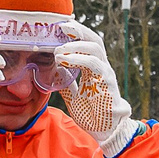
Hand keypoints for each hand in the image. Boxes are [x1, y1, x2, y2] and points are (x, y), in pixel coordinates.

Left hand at [56, 21, 136, 155]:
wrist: (105, 131)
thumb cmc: (91, 114)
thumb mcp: (73, 96)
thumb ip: (65, 83)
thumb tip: (52, 72)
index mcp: (93, 68)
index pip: (87, 43)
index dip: (75, 32)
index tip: (59, 26)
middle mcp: (101, 67)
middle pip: (93, 39)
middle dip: (78, 30)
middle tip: (60, 26)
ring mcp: (105, 73)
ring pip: (94, 47)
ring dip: (75, 44)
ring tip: (58, 48)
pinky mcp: (107, 82)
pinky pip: (94, 64)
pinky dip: (78, 58)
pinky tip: (64, 59)